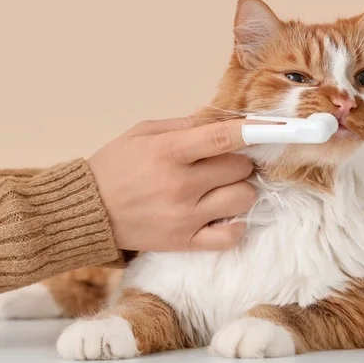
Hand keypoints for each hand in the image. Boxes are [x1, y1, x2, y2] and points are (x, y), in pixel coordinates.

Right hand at [88, 117, 255, 251]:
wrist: (87, 211)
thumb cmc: (114, 166)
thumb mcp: (142, 133)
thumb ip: (183, 125)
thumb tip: (221, 120)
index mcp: (169, 152)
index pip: (223, 137)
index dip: (255, 130)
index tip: (276, 126)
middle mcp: (180, 185)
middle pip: (240, 168)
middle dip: (240, 161)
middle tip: (226, 163)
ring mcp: (184, 216)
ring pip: (242, 200)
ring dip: (240, 190)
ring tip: (223, 188)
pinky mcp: (183, 242)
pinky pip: (229, 237)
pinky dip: (235, 225)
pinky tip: (224, 216)